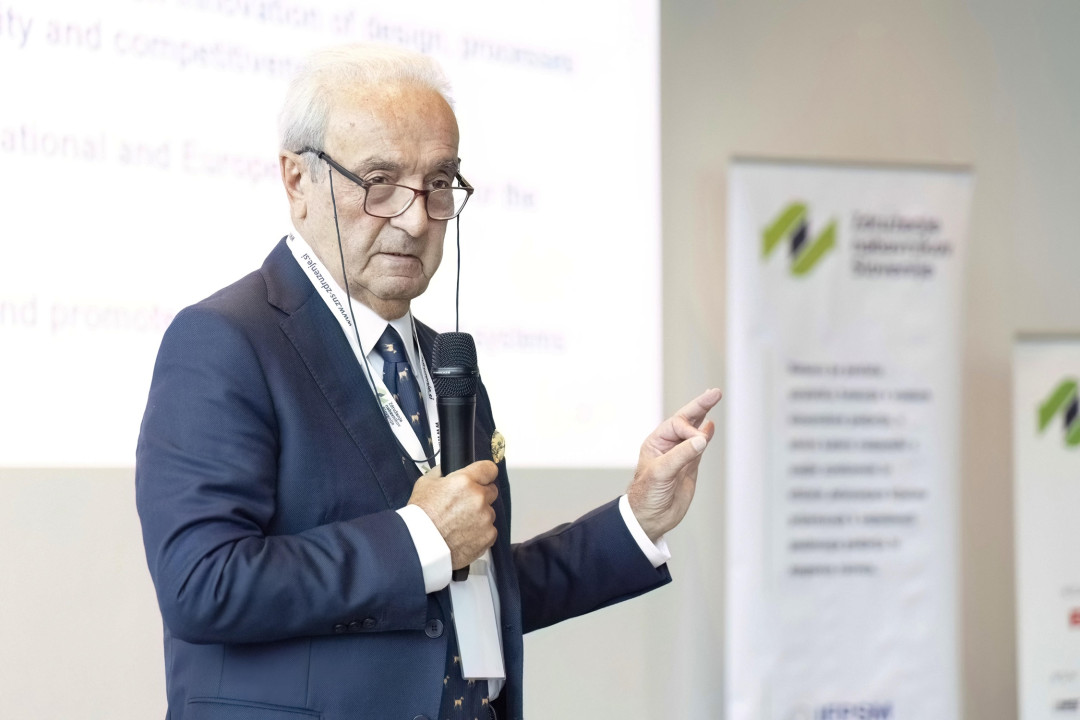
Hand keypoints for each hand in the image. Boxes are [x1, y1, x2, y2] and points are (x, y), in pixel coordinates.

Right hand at [408, 460, 498, 569]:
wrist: (420, 547)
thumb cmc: (421, 517)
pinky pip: (489, 530)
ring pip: (489, 512)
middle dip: (480, 496)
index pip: (489, 469)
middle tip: (463, 505)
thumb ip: (442, 473)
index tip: (483, 478)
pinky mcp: (488, 536)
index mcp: (465, 482)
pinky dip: (480, 533)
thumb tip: (448, 469)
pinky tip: (463, 535)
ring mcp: (485, 518)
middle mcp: (479, 498)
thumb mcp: (425, 484)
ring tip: (459, 524)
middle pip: (491, 491)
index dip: (485, 473)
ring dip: (479, 516)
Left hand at [628, 388, 720, 541]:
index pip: (677, 425)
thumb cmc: (647, 495)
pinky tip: (710, 425)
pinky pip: (699, 446)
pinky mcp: (690, 466)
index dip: (690, 429)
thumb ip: (681, 455)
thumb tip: (702, 438)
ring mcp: (680, 455)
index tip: (699, 443)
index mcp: (656, 443)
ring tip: (713, 398)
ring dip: (704, 415)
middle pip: (686, 420)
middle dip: (700, 406)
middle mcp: (668, 445)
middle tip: (715, 392)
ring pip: (694, 431)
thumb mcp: (661, 473)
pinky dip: (706, 435)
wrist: (650, 518)